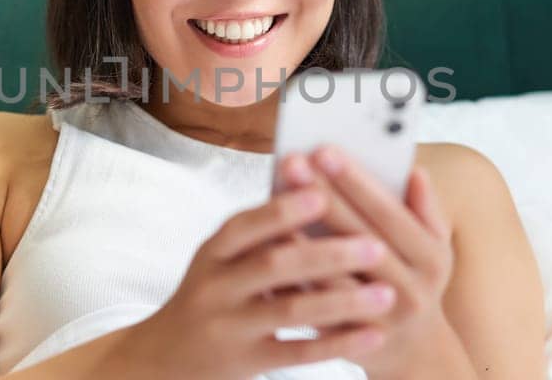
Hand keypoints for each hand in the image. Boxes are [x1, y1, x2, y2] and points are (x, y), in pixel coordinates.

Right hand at [105, 184, 398, 379]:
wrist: (164, 358)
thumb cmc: (210, 297)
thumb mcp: (219, 261)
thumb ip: (261, 233)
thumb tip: (321, 190)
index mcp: (213, 252)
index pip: (245, 225)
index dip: (281, 211)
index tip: (321, 195)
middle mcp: (216, 287)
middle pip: (273, 265)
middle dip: (326, 254)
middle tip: (375, 246)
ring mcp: (229, 327)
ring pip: (290, 309)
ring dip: (342, 301)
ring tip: (386, 294)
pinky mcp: (244, 361)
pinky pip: (296, 352)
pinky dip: (337, 342)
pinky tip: (371, 334)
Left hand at [277, 146, 468, 377]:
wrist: (411, 352)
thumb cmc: (416, 282)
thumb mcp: (435, 248)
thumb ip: (426, 209)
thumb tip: (415, 170)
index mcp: (430, 259)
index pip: (390, 214)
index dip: (357, 182)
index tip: (325, 150)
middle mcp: (407, 291)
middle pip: (358, 240)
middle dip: (323, 198)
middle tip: (292, 163)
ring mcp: (376, 319)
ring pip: (332, 277)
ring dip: (300, 239)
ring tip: (273, 203)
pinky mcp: (345, 340)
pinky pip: (312, 308)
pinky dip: (289, 279)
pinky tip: (265, 250)